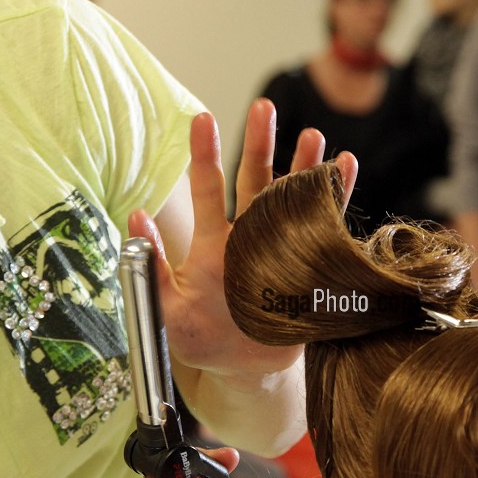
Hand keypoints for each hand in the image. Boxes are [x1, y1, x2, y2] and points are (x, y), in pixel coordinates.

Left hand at [128, 99, 357, 377]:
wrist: (244, 371)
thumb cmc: (200, 341)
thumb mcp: (164, 310)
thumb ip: (149, 266)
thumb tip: (133, 218)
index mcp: (212, 245)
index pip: (207, 190)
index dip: (204, 155)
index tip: (201, 118)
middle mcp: (247, 237)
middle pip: (255, 180)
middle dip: (260, 143)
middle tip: (264, 106)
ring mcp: (280, 248)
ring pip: (293, 197)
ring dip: (303, 165)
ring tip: (313, 134)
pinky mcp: (308, 264)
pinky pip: (326, 224)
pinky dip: (338, 195)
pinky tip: (345, 166)